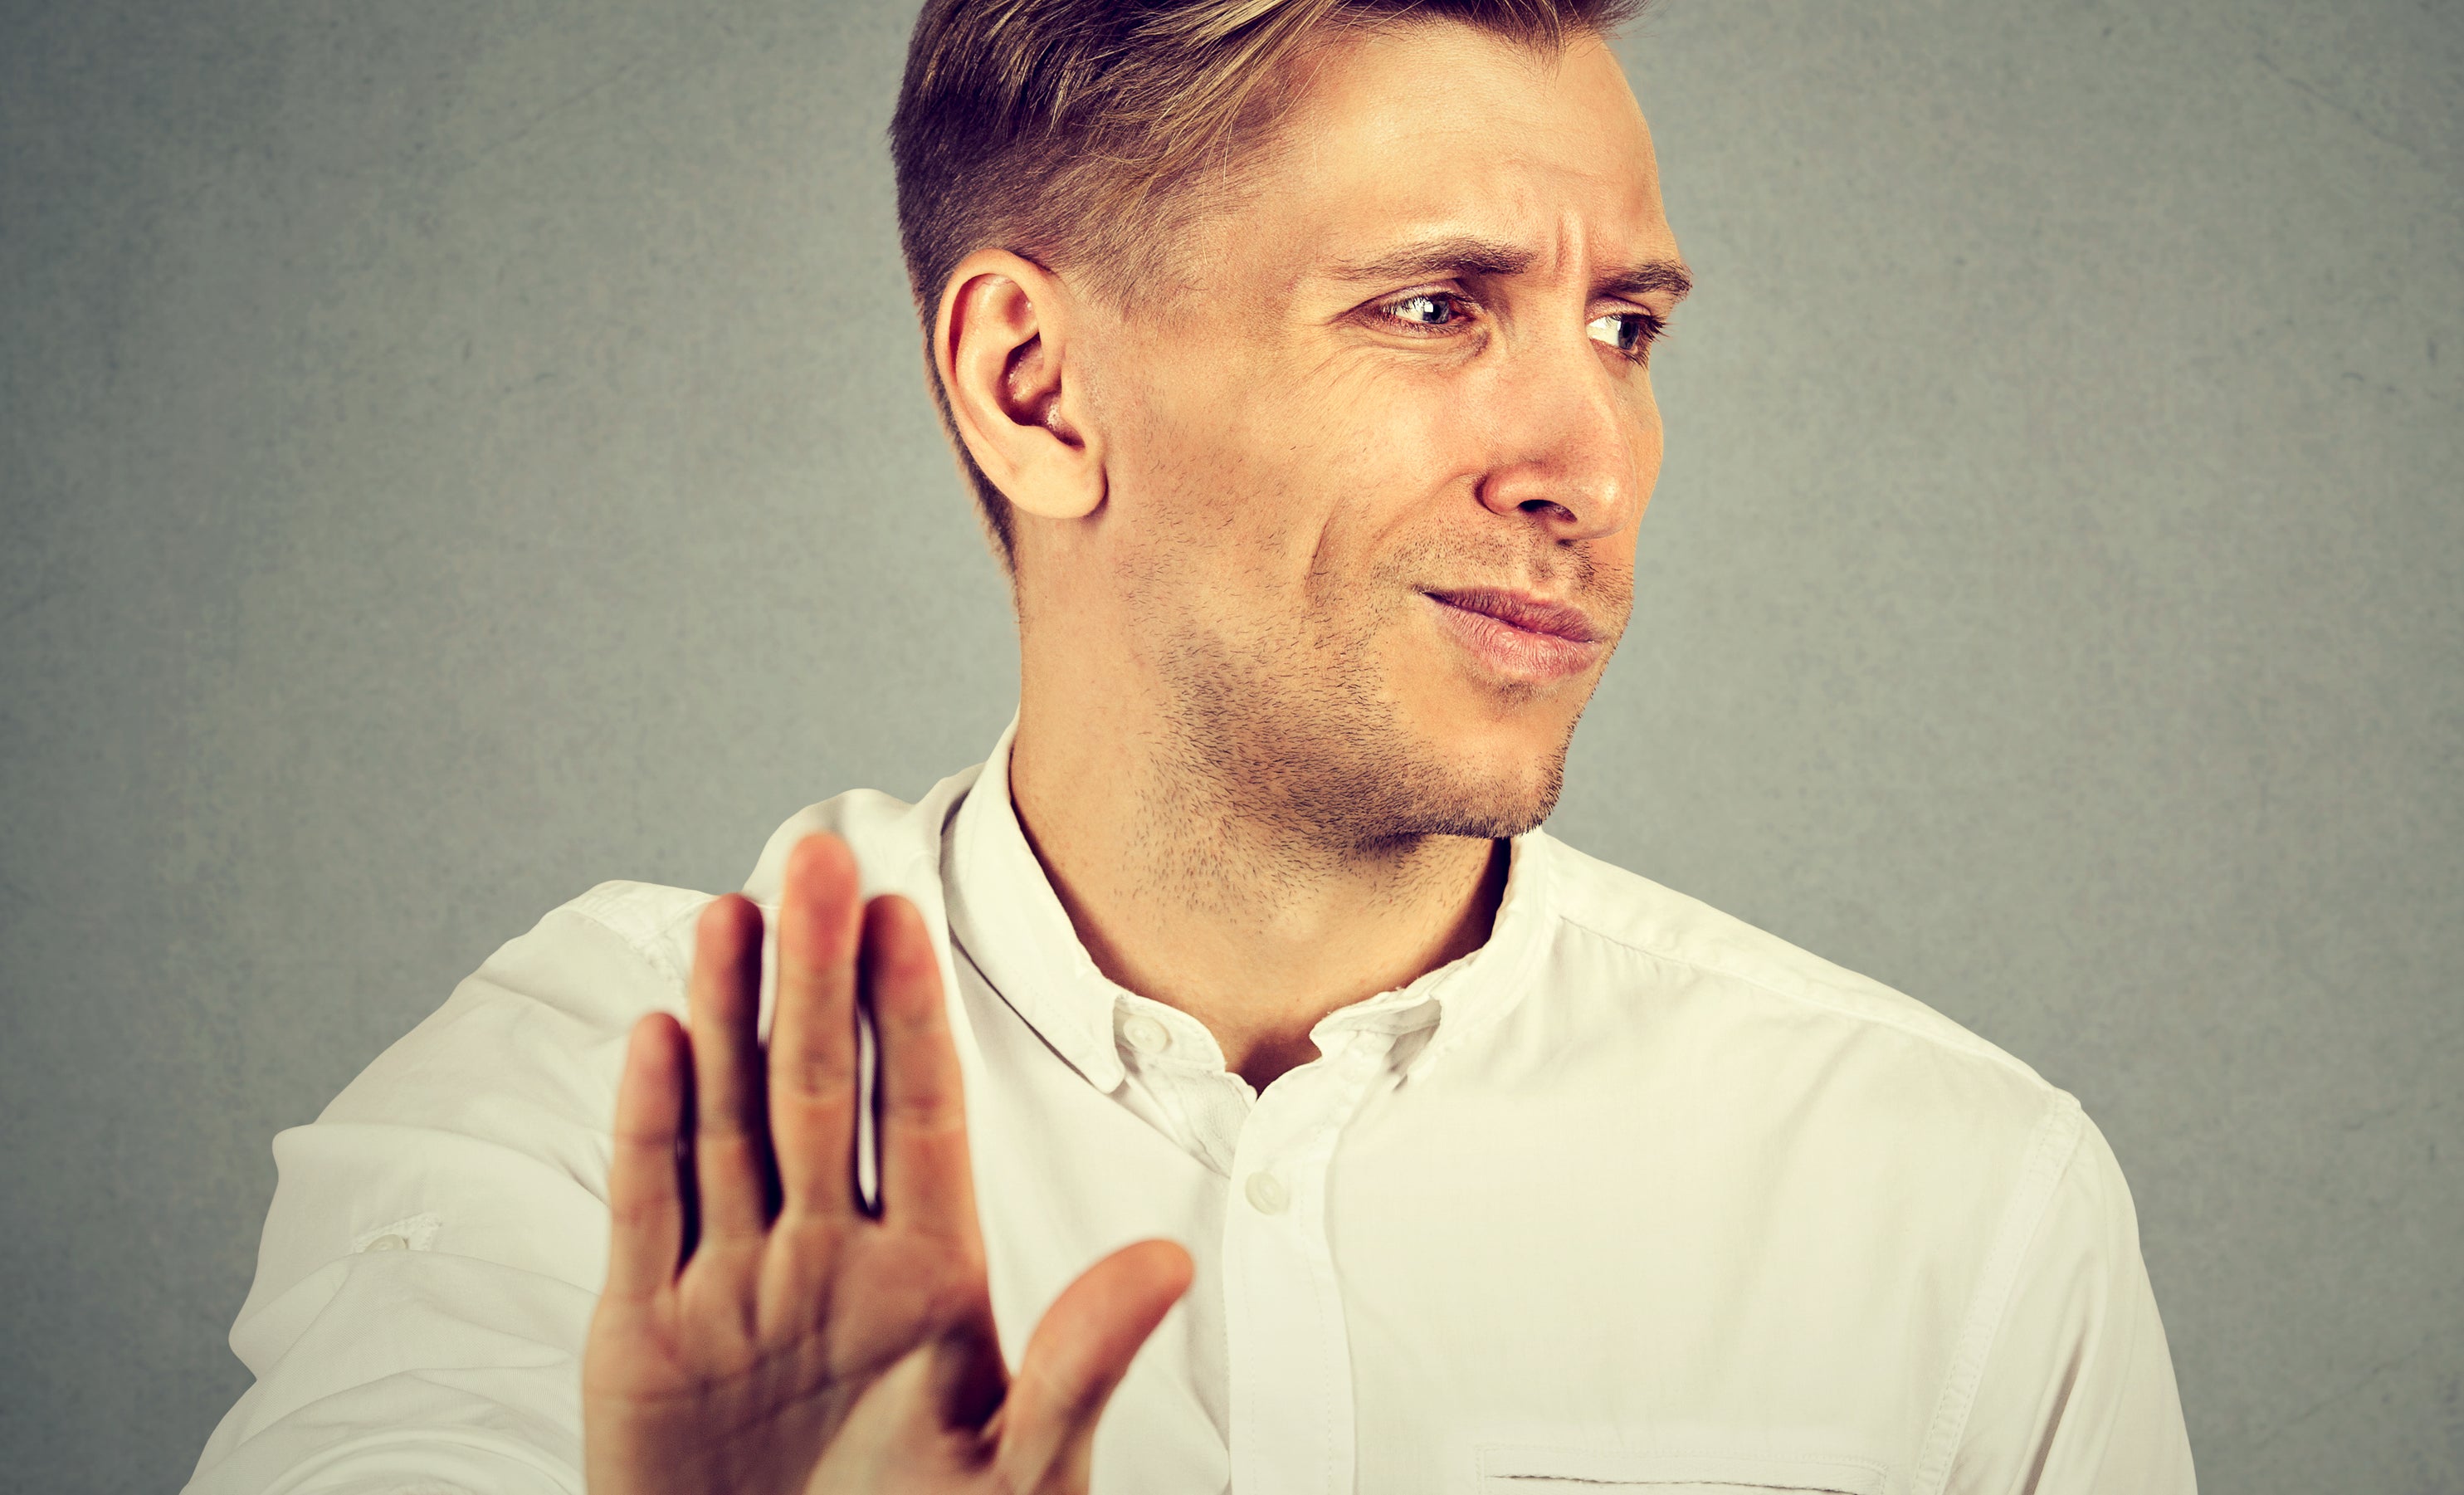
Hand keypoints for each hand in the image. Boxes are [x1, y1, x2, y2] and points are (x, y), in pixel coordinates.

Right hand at [582, 832, 1191, 1493]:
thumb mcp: (1018, 1479)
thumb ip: (1080, 1367)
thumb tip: (1167, 1263)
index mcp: (925, 1279)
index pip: (919, 1114)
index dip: (909, 1013)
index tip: (905, 912)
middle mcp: (826, 1259)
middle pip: (817, 1089)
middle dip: (817, 976)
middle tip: (816, 858)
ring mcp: (732, 1287)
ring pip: (728, 1123)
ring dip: (727, 1018)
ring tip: (733, 911)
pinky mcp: (644, 1334)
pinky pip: (645, 1208)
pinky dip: (647, 1127)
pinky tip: (658, 1034)